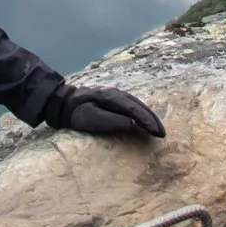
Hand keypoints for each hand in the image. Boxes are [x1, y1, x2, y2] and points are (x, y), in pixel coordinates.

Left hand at [45, 83, 164, 138]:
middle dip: (152, 119)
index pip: (133, 109)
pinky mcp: (113, 99)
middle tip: (162, 134)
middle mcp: (115, 92)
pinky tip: (147, 122)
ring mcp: (115, 94)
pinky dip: (142, 113)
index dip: (147, 121)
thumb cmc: (76, 114)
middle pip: (139, 105)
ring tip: (158, 130)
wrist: (63, 103)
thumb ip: (110, 120)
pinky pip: (132, 105)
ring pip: (137, 104)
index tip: (156, 133)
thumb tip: (132, 124)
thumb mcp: (90, 119)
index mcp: (110, 96)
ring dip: (149, 116)